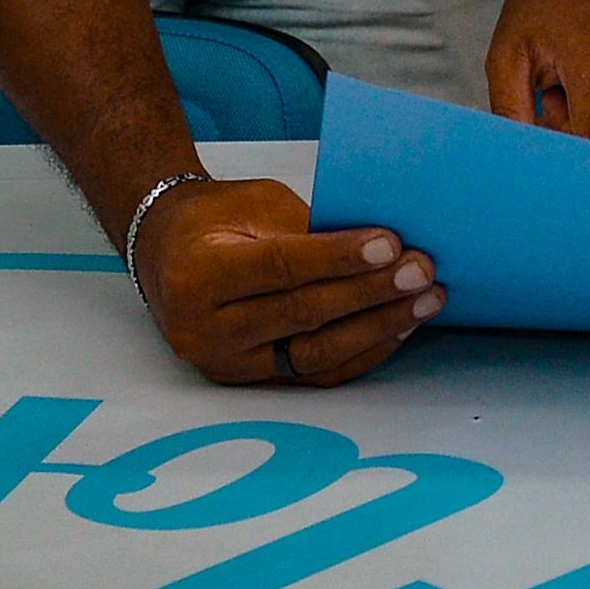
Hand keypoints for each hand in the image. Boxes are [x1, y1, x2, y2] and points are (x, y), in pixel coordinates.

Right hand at [134, 177, 440, 386]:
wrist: (164, 254)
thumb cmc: (214, 219)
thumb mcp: (255, 206)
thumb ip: (308, 231)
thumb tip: (382, 245)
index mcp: (201, 275)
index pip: (281, 268)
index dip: (339, 258)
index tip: (392, 244)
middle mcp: (207, 329)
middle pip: (304, 315)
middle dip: (371, 293)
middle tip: (421, 272)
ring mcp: (227, 364)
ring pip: (316, 354)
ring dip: (378, 327)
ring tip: (425, 301)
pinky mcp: (249, 382)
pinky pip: (315, 375)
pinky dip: (362, 352)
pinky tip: (399, 328)